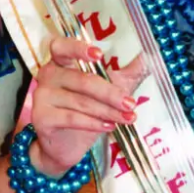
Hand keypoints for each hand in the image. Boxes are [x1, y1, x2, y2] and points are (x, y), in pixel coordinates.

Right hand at [30, 37, 145, 174]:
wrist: (65, 146)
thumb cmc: (86, 111)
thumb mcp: (109, 89)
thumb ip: (127, 73)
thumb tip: (151, 57)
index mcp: (61, 61)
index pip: (62, 47)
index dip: (78, 49)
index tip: (100, 55)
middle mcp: (48, 75)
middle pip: (82, 80)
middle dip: (110, 93)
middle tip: (130, 103)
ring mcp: (42, 97)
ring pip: (80, 102)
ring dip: (108, 111)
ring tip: (128, 118)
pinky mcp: (42, 118)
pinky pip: (72, 118)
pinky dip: (93, 123)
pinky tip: (109, 126)